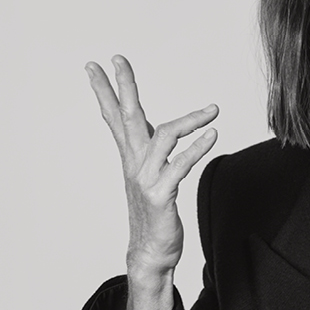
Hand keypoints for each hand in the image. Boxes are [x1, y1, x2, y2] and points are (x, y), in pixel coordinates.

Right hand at [85, 55, 218, 309]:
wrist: (151, 251)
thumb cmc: (154, 212)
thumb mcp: (150, 176)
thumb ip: (152, 151)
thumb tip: (152, 128)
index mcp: (132, 157)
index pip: (114, 118)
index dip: (106, 91)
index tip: (96, 65)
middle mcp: (135, 164)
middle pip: (127, 117)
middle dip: (123, 87)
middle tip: (117, 59)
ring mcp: (146, 179)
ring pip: (163, 137)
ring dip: (189, 120)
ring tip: (213, 110)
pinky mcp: (161, 195)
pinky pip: (180, 165)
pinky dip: (198, 148)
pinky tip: (213, 135)